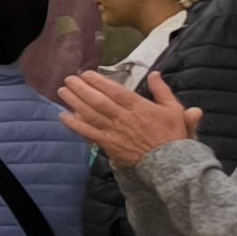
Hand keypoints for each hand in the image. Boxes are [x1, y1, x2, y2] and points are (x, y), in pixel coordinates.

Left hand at [61, 69, 204, 164]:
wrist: (170, 162)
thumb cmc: (171, 135)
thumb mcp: (174, 109)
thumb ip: (162, 90)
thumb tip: (155, 73)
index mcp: (139, 107)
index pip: (115, 91)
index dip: (99, 82)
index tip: (86, 74)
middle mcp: (124, 117)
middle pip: (99, 100)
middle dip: (82, 88)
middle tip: (68, 79)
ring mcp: (114, 131)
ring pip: (91, 114)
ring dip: (75, 102)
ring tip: (62, 91)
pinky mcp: (108, 144)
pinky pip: (89, 133)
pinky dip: (75, 125)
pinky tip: (63, 116)